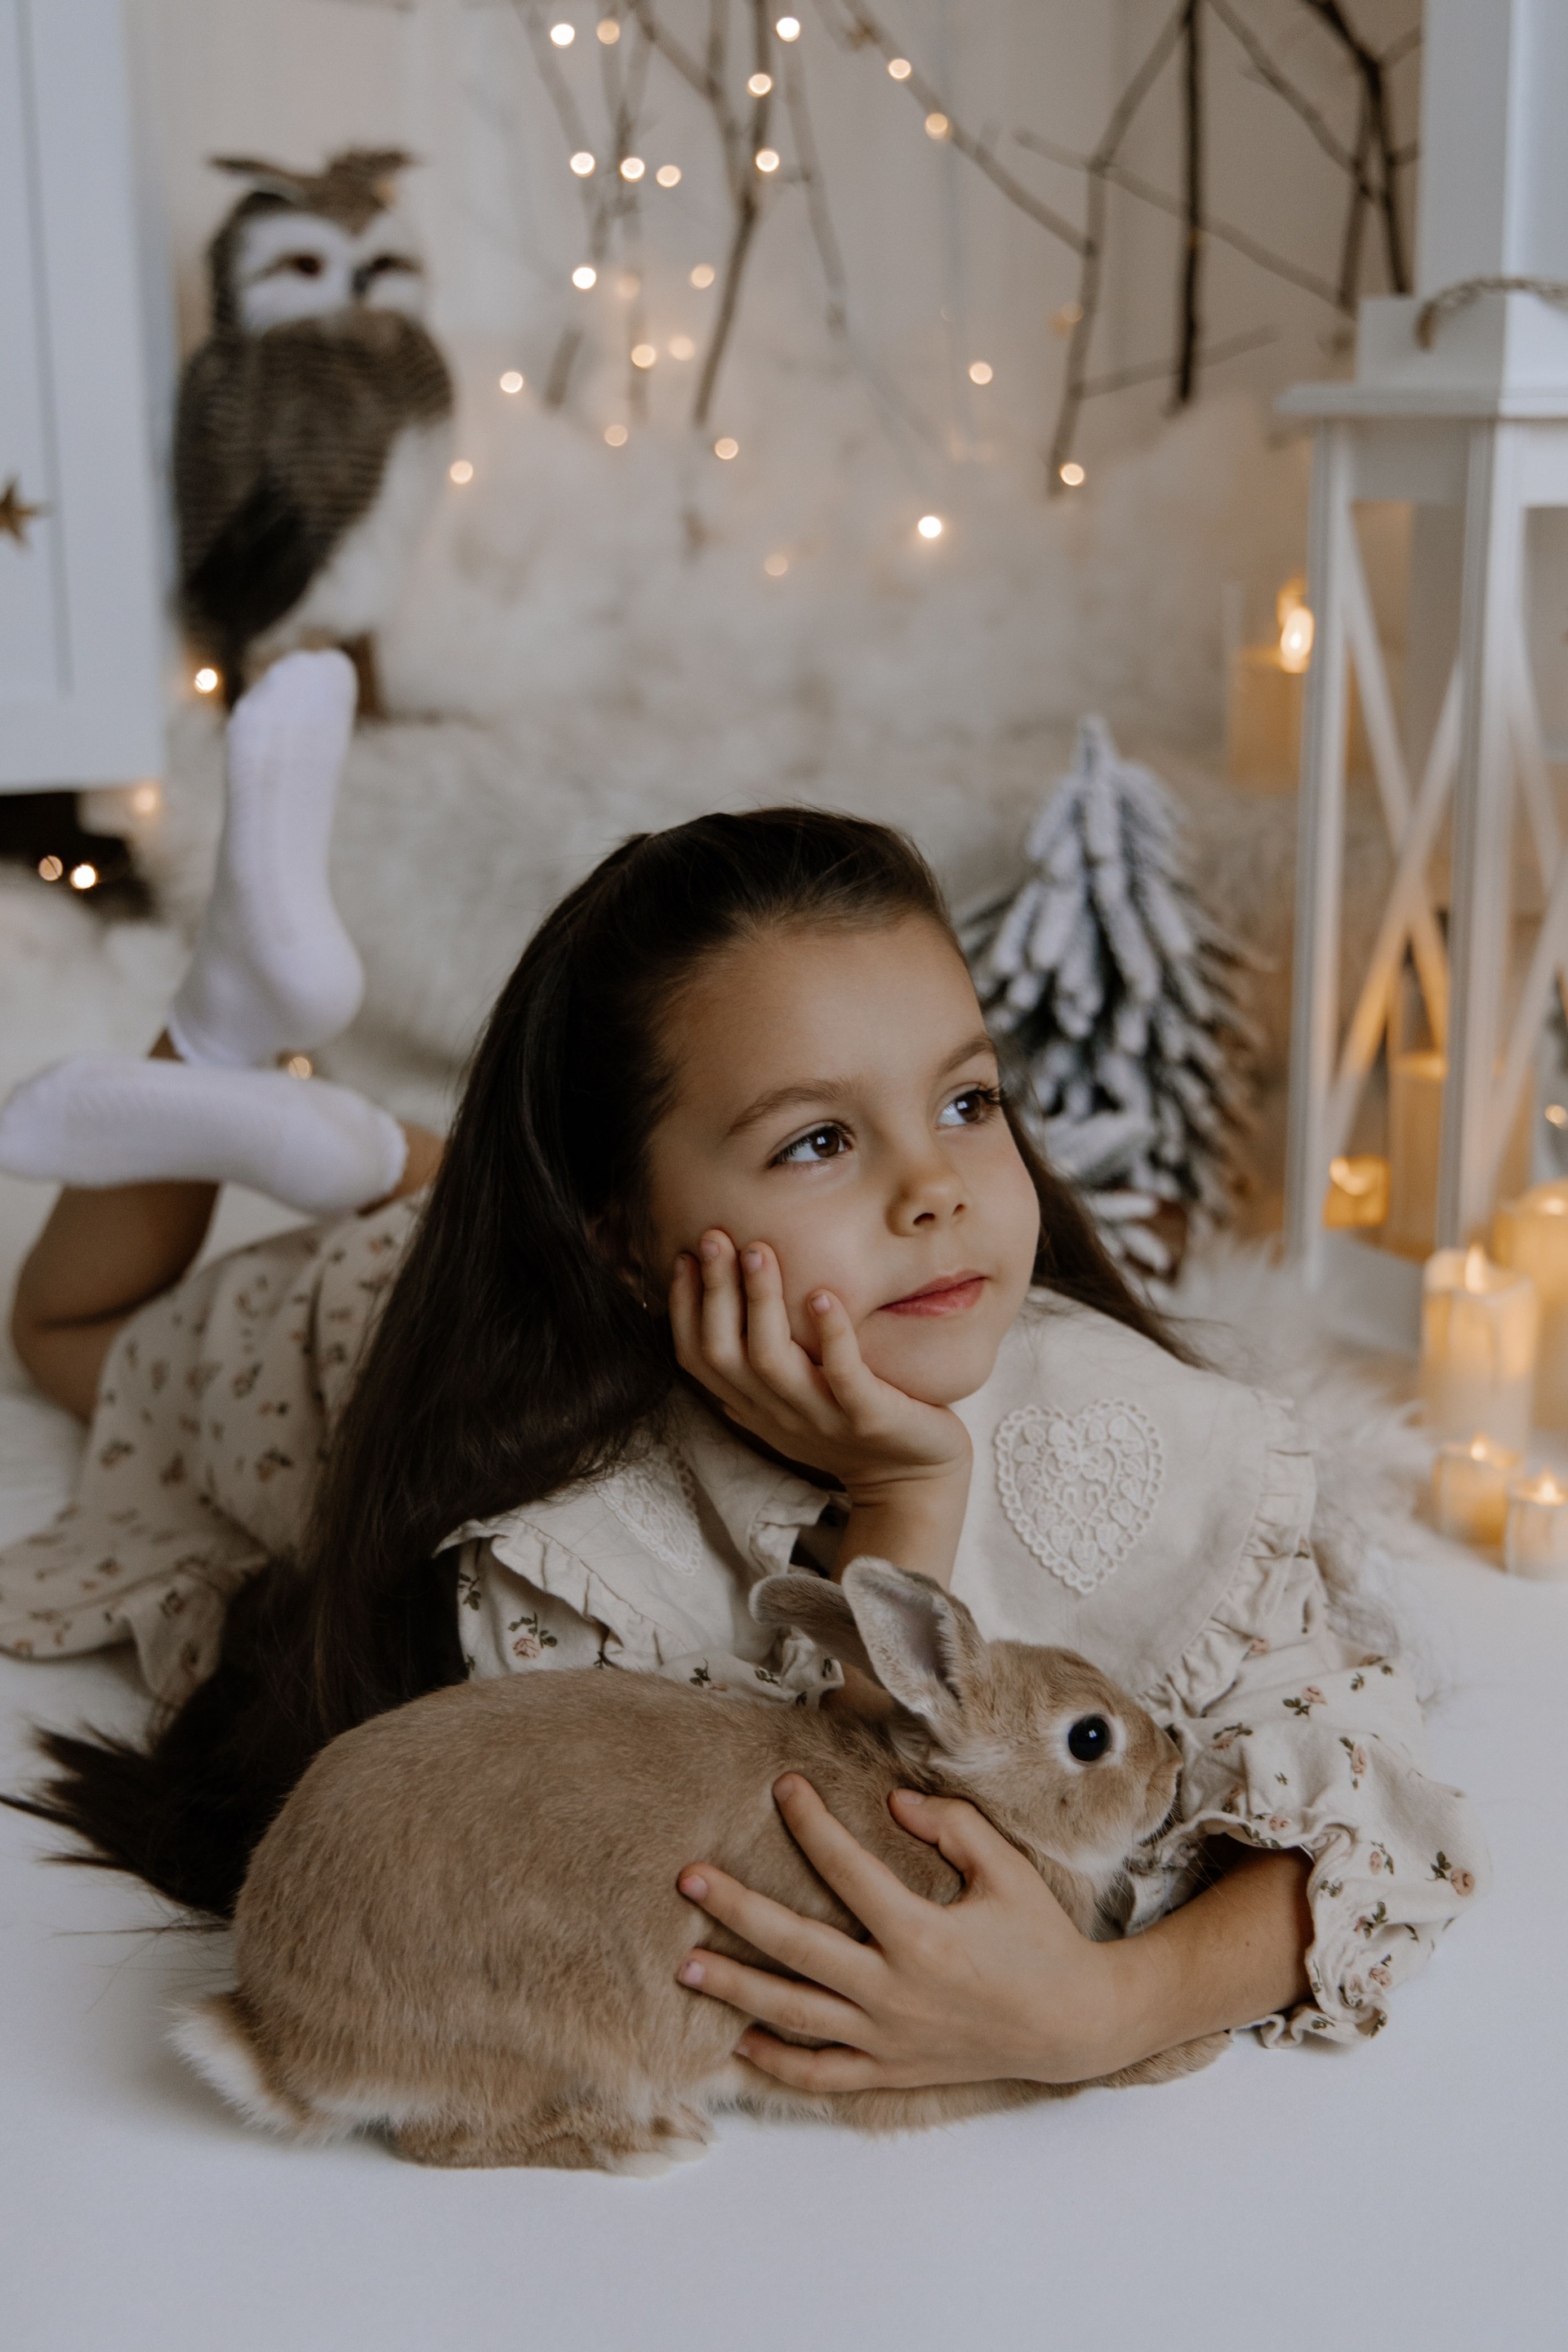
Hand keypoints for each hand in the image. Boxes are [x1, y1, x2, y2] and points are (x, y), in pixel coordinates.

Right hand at [669, 1232, 970, 1581]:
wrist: (912, 1480)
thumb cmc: (851, 1425)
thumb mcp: (794, 1396)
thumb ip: (762, 1363)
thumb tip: (725, 1304)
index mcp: (754, 1404)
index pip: (698, 1358)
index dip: (684, 1308)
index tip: (686, 1256)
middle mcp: (776, 1411)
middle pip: (724, 1353)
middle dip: (714, 1292)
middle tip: (715, 1237)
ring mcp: (821, 1416)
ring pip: (771, 1361)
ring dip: (761, 1303)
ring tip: (759, 1252)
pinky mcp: (868, 1418)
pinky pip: (844, 1376)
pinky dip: (831, 1336)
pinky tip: (823, 1295)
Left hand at [675, 1775, 1119, 2090]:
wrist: (1073, 2024)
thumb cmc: (1040, 1940)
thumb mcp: (1005, 1871)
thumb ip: (951, 1826)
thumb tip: (893, 1800)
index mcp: (921, 1935)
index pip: (846, 1870)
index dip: (810, 1822)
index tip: (782, 1785)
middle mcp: (893, 1990)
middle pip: (796, 1946)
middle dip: (736, 1910)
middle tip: (688, 1880)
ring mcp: (887, 2037)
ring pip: (793, 2014)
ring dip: (735, 1987)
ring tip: (684, 1965)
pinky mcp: (890, 2071)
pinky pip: (821, 2073)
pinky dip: (777, 2061)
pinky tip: (740, 2039)